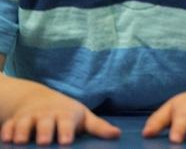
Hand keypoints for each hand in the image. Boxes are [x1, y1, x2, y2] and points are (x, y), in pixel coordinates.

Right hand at [0, 81, 119, 144]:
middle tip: (46, 142)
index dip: (66, 131)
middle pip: (45, 123)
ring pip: (24, 124)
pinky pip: (8, 126)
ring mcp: (30, 118)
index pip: (66, 123)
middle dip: (45, 132)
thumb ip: (98, 127)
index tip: (66, 141)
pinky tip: (6, 141)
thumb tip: (117, 134)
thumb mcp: (83, 117)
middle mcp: (47, 115)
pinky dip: (6, 132)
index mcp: (65, 115)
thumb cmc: (66, 114)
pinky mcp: (15, 122)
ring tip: (21, 142)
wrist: (40, 100)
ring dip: (22, 132)